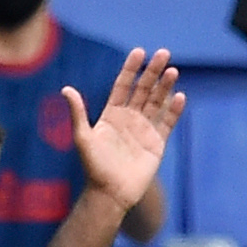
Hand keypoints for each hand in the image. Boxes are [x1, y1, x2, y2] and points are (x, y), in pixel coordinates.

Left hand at [70, 48, 181, 211]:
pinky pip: (167, 123)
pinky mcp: (157, 143)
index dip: (130, 69)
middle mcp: (129, 118)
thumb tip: (66, 89)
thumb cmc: (94, 168)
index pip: (123, 85)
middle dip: (153, 71)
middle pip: (143, 89)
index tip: (138, 52)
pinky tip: (180, 96)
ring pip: (157, 102)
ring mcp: (144, 130)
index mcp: (111, 114)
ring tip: (173, 71)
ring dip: (165, 86)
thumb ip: (78, 113)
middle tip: (163, 53)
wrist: (111, 194)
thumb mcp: (83, 138)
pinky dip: (174, 110)